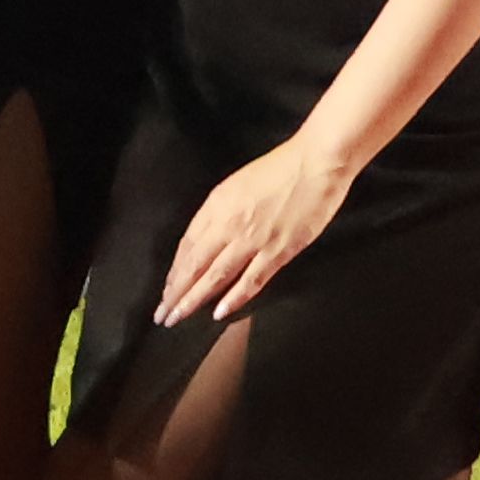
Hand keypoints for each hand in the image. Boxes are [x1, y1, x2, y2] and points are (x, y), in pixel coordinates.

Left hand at [155, 129, 361, 323]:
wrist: (316, 162)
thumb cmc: (279, 168)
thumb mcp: (236, 184)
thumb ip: (219, 212)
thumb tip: (204, 240)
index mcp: (217, 205)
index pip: (187, 245)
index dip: (175, 271)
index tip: (166, 290)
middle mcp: (229, 223)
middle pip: (194, 264)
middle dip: (175, 292)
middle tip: (162, 315)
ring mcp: (253, 239)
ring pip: (216, 275)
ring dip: (194, 299)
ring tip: (179, 318)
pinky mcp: (279, 250)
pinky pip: (251, 279)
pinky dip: (234, 298)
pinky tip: (219, 313)